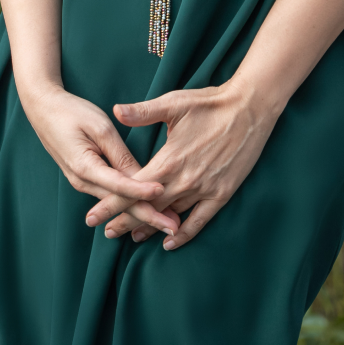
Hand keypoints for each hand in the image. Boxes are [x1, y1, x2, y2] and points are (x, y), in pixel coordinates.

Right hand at [20, 83, 180, 239]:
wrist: (43, 109)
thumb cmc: (72, 112)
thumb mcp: (99, 126)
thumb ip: (119, 153)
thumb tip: (140, 175)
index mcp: (85, 167)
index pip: (120, 186)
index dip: (142, 191)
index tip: (164, 195)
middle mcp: (83, 182)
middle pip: (120, 203)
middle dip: (148, 216)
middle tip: (174, 226)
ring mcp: (82, 183)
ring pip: (116, 203)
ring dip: (141, 213)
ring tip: (167, 222)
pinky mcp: (85, 179)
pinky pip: (109, 195)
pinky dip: (129, 203)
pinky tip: (145, 209)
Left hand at [84, 81, 278, 249]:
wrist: (250, 109)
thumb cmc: (210, 103)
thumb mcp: (174, 103)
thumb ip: (143, 112)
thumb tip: (116, 110)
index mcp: (170, 159)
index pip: (134, 188)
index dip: (112, 203)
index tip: (93, 215)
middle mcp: (185, 179)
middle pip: (149, 207)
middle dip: (125, 221)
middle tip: (107, 232)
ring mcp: (204, 189)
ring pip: (170, 216)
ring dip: (150, 227)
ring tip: (131, 238)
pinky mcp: (221, 193)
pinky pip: (199, 221)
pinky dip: (184, 234)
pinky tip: (170, 241)